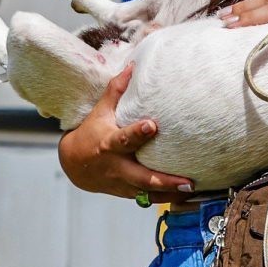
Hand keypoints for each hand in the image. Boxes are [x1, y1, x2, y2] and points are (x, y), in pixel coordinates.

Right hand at [56, 64, 193, 199]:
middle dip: (164, 180)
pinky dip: (167, 199)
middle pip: (142, 176)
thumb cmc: (91, 133)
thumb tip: (132, 66)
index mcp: (110, 144)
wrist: (74, 165)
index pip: (125, 139)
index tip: (153, 125)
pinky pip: (148, 199)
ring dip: (170, 194)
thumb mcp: (100, 112)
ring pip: (148, 193)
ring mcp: (123, 183)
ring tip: (193, 191)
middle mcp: (117, 166)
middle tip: (187, 181)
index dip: (138, 133)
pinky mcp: (127, 193)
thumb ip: (116, 91)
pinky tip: (186, 198)